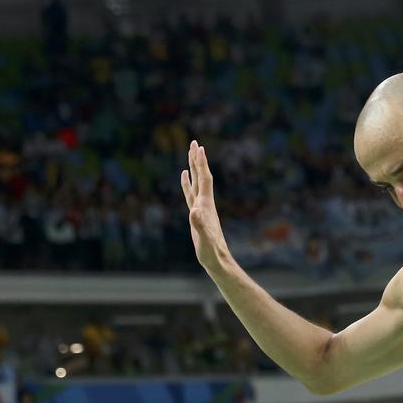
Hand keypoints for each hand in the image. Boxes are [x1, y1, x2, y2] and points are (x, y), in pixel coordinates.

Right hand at [180, 140, 232, 274]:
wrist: (217, 260)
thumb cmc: (211, 251)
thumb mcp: (204, 239)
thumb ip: (199, 225)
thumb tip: (194, 211)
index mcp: (206, 205)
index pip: (204, 179)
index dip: (201, 163)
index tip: (199, 147)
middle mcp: (205, 203)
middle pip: (201, 176)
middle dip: (197, 160)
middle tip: (194, 143)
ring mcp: (201, 208)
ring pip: (196, 183)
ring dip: (193, 168)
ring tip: (190, 154)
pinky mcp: (197, 214)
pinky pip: (190, 193)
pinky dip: (187, 183)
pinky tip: (185, 176)